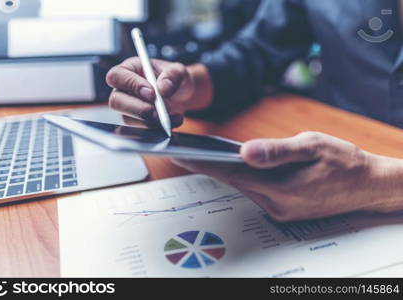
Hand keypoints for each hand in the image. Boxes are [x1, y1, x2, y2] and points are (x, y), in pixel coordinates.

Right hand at [106, 57, 197, 127]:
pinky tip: (172, 122)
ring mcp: (127, 108)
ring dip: (151, 121)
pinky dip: (157, 128)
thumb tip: (162, 88)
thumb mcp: (179, 70)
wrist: (182, 95)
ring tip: (172, 117)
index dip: (132, 85)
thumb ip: (173, 74)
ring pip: (127, 119)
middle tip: (158, 112)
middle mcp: (122, 89)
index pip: (116, 76)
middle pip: (116, 101)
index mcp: (129, 69)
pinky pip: (139, 129)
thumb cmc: (175, 78)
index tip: (152, 93)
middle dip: (138, 109)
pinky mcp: (135, 122)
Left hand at [172, 132, 402, 220]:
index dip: (203, 163)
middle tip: (186, 150)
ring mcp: (280, 210)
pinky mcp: (284, 209)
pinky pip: (257, 190)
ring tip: (206, 154)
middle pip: (235, 181)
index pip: (232, 173)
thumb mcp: (313, 146)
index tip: (180, 154)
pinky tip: (239, 165)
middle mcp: (276, 204)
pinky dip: (246, 178)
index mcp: (281, 188)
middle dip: (211, 165)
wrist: (368, 185)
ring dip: (228, 171)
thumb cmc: (344, 162)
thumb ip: (278, 150)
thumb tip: (245, 151)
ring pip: (245, 186)